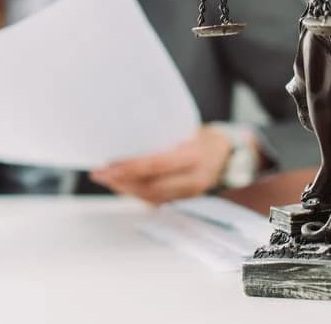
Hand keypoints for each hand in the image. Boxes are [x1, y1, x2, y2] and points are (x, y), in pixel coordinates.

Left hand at [89, 126, 234, 204]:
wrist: (229, 154)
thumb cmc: (203, 137)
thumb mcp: (187, 129)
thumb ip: (163, 135)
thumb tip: (127, 132)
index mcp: (193, 156)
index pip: (156, 165)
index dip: (129, 168)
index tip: (108, 167)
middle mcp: (193, 179)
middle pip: (150, 187)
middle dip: (122, 182)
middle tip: (100, 174)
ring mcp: (190, 194)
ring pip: (152, 198)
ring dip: (126, 190)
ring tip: (107, 179)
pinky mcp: (186, 201)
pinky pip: (158, 202)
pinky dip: (138, 195)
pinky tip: (123, 186)